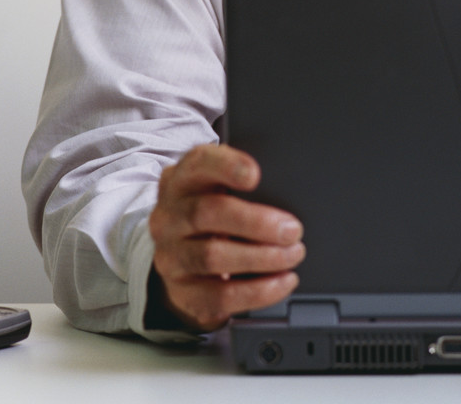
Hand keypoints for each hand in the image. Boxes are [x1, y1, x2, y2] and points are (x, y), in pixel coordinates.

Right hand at [149, 143, 304, 331]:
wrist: (182, 253)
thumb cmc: (212, 212)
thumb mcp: (217, 187)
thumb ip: (240, 182)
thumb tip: (284, 192)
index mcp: (180, 180)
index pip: (198, 163)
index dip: (226, 166)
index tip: (255, 175)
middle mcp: (168, 216)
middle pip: (206, 213)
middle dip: (256, 222)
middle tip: (292, 230)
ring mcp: (170, 256)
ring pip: (212, 257)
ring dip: (262, 258)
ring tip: (292, 254)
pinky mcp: (182, 292)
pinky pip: (220, 296)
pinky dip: (258, 291)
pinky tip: (282, 281)